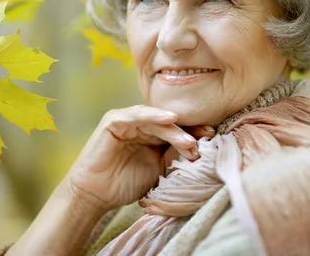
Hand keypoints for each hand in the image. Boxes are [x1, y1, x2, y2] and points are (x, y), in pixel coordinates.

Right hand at [65, 105, 215, 210]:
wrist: (96, 194)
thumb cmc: (124, 184)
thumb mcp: (157, 169)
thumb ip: (174, 156)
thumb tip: (199, 147)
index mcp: (151, 135)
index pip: (176, 129)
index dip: (194, 132)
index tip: (214, 138)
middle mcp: (140, 125)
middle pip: (169, 122)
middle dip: (188, 129)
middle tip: (207, 136)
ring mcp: (126, 121)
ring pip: (156, 119)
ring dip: (174, 127)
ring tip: (189, 138)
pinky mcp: (114, 120)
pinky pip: (137, 115)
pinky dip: (153, 116)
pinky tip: (170, 119)